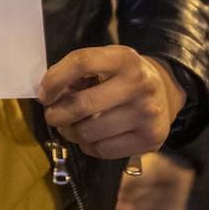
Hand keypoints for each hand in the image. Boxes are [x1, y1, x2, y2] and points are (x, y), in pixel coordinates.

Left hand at [39, 47, 184, 160]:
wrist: (165, 92)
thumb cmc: (122, 77)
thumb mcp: (104, 62)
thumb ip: (75, 73)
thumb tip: (47, 96)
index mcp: (124, 58)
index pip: (81, 62)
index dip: (54, 80)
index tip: (43, 94)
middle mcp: (139, 84)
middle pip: (81, 105)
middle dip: (56, 114)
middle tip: (52, 115)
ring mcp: (148, 113)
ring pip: (88, 133)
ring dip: (71, 132)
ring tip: (73, 125)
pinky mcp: (150, 138)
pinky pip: (102, 151)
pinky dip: (89, 146)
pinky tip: (93, 136)